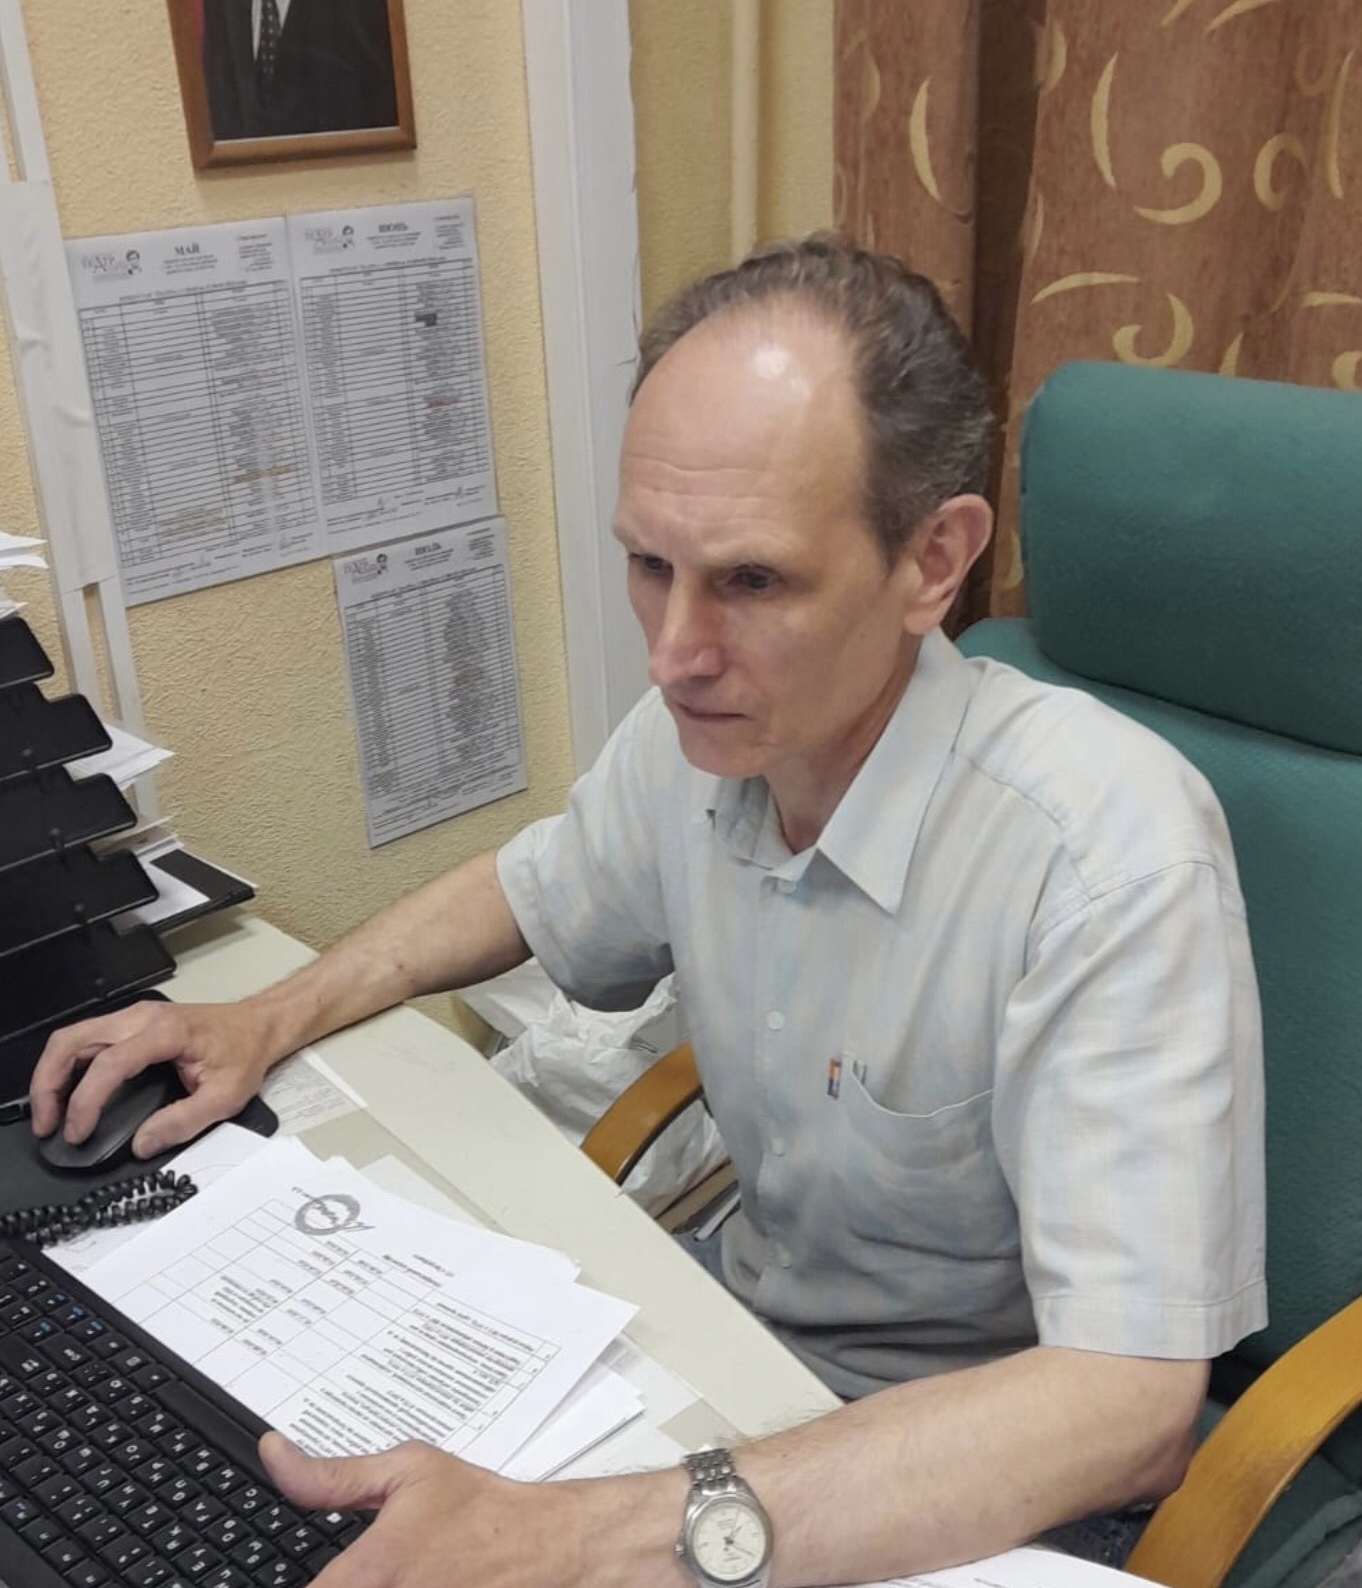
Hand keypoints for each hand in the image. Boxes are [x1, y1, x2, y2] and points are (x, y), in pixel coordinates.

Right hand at [29, 998, 276, 1157]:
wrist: (259, 1025)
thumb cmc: (245, 1052)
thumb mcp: (226, 1096)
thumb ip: (182, 1121)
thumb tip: (143, 1144)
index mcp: (167, 1032)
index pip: (111, 1063)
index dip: (87, 1100)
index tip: (78, 1131)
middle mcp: (143, 1018)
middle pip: (74, 1040)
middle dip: (49, 1082)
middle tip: (47, 1123)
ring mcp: (134, 1017)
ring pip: (74, 1036)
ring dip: (52, 1074)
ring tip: (50, 1113)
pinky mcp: (131, 1024)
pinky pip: (87, 1039)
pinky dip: (67, 1065)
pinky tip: (67, 1093)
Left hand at [259, 1434, 587, 1587]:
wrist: (546, 1547)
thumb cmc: (481, 1510)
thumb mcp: (407, 1471)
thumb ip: (331, 1475)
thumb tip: (273, 1454)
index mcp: (371, 1573)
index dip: (304, 1582)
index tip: (317, 1573)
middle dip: (338, 1585)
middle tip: (354, 1572)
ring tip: (400, 1571)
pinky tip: (414, 1584)